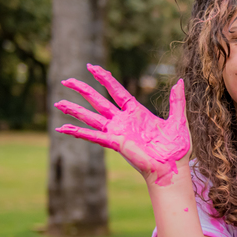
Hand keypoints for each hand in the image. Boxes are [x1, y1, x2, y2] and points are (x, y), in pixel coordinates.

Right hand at [54, 65, 189, 186]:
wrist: (173, 169)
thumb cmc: (176, 149)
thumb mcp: (178, 120)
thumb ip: (176, 101)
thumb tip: (179, 82)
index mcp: (136, 113)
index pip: (116, 91)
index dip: (104, 78)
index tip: (92, 67)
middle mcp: (123, 121)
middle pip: (98, 101)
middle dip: (82, 90)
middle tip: (66, 80)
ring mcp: (117, 132)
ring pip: (91, 117)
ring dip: (74, 110)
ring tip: (57, 102)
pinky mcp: (115, 143)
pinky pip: (93, 136)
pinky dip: (78, 132)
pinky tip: (62, 128)